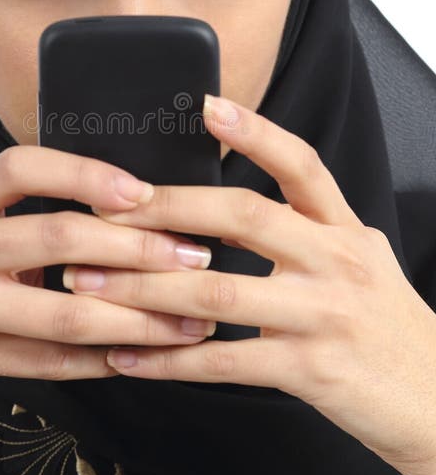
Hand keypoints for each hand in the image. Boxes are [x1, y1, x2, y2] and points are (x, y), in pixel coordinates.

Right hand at [0, 146, 214, 431]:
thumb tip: (88, 204)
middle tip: (193, 252)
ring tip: (187, 317)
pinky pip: (44, 362)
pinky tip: (135, 354)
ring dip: (136, 316)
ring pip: (63, 310)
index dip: (86, 172)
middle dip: (137, 246)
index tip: (141, 188)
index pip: (20, 168)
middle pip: (58, 238)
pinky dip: (96, 358)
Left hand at [61, 93, 435, 474]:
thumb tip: (226, 211)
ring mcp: (324, 314)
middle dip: (167, 208)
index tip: (205, 105)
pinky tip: (128, 356)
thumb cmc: (384, 327)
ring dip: (143, 287)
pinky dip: (168, 360)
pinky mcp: (310, 369)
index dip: (255, 132)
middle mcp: (336, 261)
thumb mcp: (358, 261)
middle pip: (243, 216)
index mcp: (343, 230)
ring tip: (89, 283)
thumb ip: (305, 231)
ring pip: (218, 290)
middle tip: (106, 207)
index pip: (300, 164)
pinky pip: (224, 362)